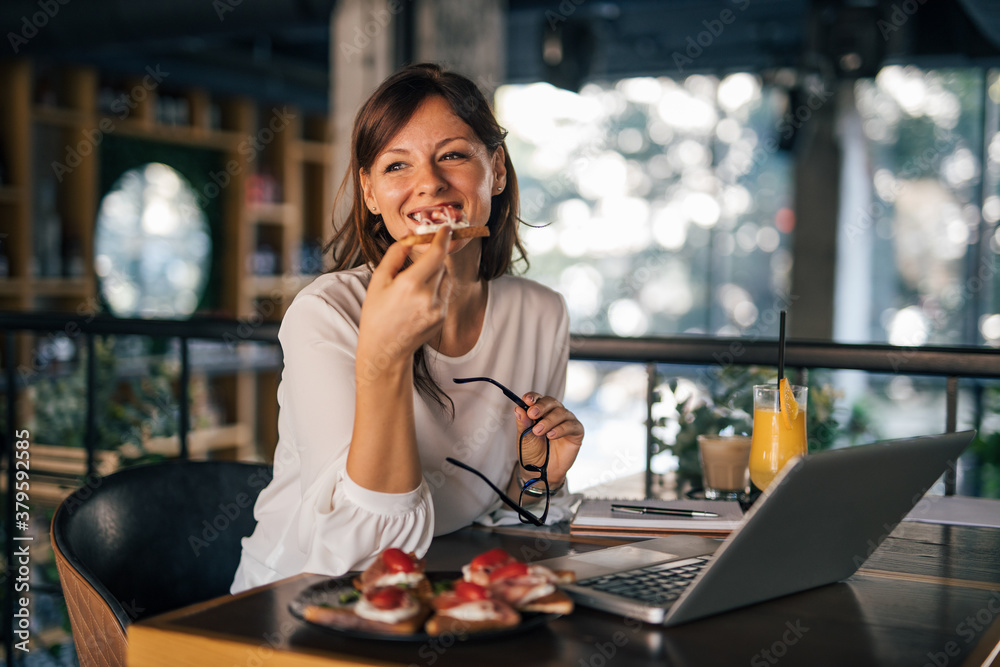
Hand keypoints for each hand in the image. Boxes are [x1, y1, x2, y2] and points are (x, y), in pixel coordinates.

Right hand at [357, 227, 452, 368]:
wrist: (385, 349)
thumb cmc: (377, 313)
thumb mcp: (379, 280)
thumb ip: (395, 255)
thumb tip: (411, 238)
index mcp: (411, 284)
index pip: (437, 253)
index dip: (443, 237)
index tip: (446, 228)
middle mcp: (428, 296)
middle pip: (441, 264)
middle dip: (433, 257)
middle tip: (419, 260)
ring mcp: (438, 308)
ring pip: (445, 278)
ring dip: (435, 274)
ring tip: (414, 286)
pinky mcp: (443, 317)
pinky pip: (444, 293)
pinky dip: (435, 289)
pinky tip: (418, 300)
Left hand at [514, 393, 583, 488]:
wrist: (542, 471)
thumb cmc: (533, 452)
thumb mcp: (524, 438)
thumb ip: (523, 423)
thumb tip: (518, 408)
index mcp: (541, 411)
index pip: (538, 398)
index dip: (533, 397)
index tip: (526, 400)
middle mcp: (554, 413)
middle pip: (551, 402)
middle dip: (541, 407)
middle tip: (532, 414)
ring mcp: (566, 421)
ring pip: (561, 413)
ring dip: (549, 421)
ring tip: (539, 432)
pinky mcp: (576, 431)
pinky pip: (571, 425)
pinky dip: (561, 429)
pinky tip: (551, 435)